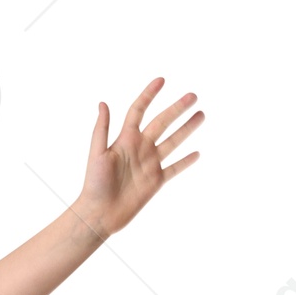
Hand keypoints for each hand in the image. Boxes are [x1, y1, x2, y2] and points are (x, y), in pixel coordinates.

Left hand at [74, 76, 201, 240]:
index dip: (149, 94)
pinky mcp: (156, 181)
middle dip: (177, 108)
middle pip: (162, 122)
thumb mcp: (97, 154)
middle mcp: (140, 148)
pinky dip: (186, 161)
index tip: (162, 80)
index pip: (139, 110)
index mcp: (126, 139)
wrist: (99, 214)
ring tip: (201, 115)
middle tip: (193, 95)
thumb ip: (101, 129)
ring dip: (187, 128)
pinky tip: (197, 153)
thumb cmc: (94, 184)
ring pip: (173, 141)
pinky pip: (174, 168)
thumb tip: (103, 103)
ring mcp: (150, 164)